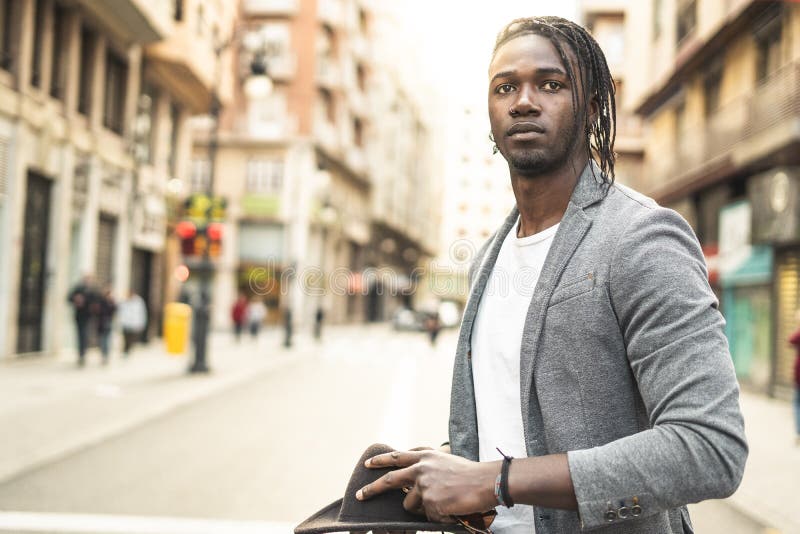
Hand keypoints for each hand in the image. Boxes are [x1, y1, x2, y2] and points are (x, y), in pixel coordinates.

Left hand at [356, 449, 497, 522]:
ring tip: (444, 502)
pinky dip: (437, 516)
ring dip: (422, 509)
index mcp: (426, 456)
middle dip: (373, 488)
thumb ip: (429, 466)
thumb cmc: (471, 474)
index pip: (398, 457)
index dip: (382, 461)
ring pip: (410, 505)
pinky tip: (450, 508)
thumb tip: (414, 480)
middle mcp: (421, 468)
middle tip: (360, 495)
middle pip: (390, 479)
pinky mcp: (429, 502)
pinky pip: (427, 516)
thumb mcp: (446, 461)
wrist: (486, 482)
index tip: (369, 464)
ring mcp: (424, 485)